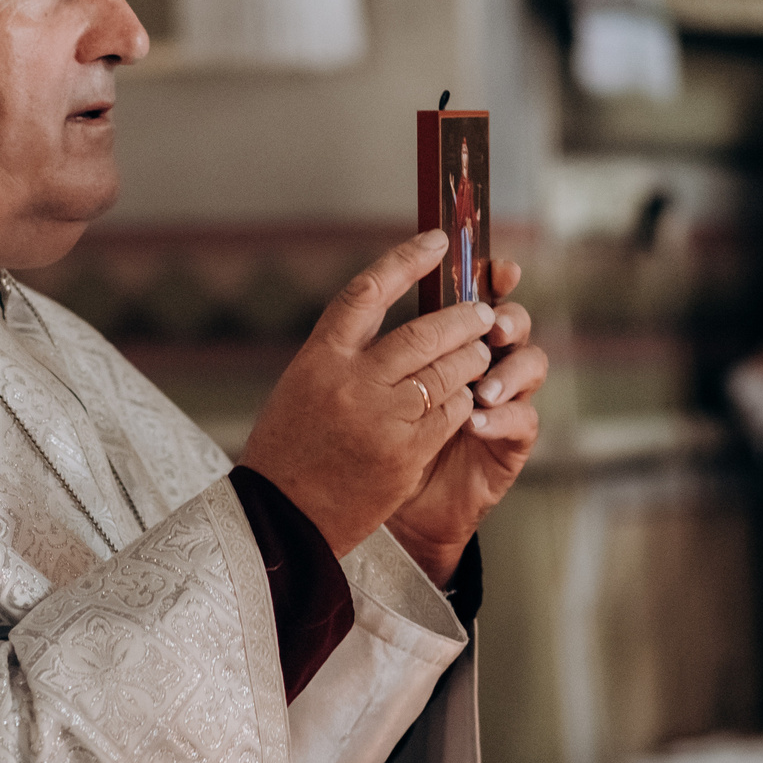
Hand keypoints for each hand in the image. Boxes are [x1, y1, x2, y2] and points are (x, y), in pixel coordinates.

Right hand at [242, 231, 500, 556]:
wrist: (280, 519)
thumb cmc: (289, 449)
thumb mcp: (303, 385)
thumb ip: (345, 353)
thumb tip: (393, 321)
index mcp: (320, 357)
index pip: (369, 290)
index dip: (407, 260)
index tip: (438, 242)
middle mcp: (353, 382)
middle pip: (425, 331)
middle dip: (463, 318)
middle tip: (482, 312)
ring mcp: (383, 419)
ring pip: (448, 372)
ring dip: (473, 358)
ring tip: (482, 352)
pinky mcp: (407, 453)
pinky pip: (453, 413)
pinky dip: (465, 400)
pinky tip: (467, 397)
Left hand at [388, 259, 547, 586]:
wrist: (377, 506)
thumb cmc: (368, 439)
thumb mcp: (369, 384)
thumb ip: (387, 343)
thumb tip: (382, 285)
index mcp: (449, 339)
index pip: (480, 294)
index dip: (494, 276)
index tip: (497, 268)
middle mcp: (481, 362)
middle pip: (512, 322)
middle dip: (506, 318)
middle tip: (491, 327)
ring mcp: (501, 400)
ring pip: (531, 364)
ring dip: (509, 369)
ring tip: (482, 388)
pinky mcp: (509, 442)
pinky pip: (523, 420)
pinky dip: (501, 417)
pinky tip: (475, 422)